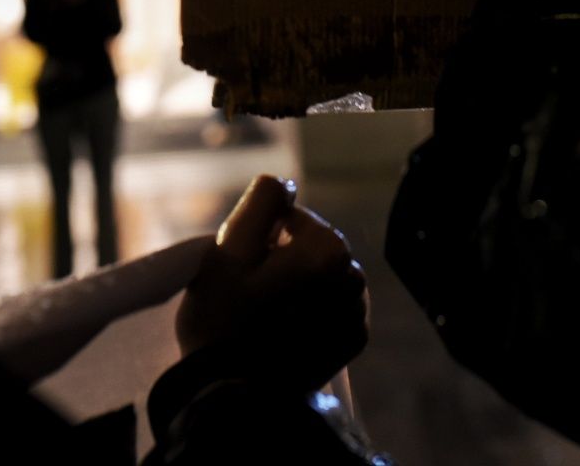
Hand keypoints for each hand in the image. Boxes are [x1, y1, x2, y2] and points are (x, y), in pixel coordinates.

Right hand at [176, 175, 368, 392]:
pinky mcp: (353, 342)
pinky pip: (331, 307)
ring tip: (263, 316)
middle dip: (281, 261)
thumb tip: (285, 183)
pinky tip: (283, 331)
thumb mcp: (227, 250)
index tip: (241, 270)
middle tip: (247, 295)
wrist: (232, 397)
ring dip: (297, 285)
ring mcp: (356, 312)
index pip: (290, 218)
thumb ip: (260, 202)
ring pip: (320, 276)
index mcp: (328, 249)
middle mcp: (353, 276)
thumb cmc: (222, 322)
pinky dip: (311, 311)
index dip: (260, 238)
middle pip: (308, 247)